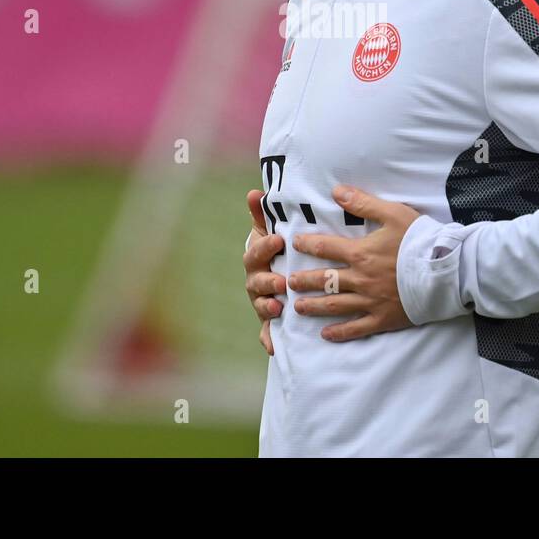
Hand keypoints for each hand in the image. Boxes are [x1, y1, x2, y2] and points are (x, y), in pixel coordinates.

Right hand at [243, 189, 284, 355]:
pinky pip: (266, 331)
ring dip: (268, 307)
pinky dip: (268, 339)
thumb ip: (264, 214)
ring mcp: (261, 300)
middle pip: (256, 281)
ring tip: (280, 307)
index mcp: (257, 257)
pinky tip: (273, 346)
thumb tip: (254, 192)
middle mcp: (256, 280)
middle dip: (268, 281)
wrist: (284, 275)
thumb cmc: (279, 249)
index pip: (256, 251)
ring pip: (261, 305)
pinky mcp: (269, 320)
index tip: (279, 239)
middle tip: (282, 281)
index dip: (265, 246)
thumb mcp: (273, 230)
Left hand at [287, 184, 419, 341]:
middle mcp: (360, 279)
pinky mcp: (383, 318)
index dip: (308, 244)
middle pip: (324, 280)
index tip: (295, 244)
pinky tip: (326, 335)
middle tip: (288, 282)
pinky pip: (357, 328)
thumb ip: (363, 203)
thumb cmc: (421, 240)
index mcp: (360, 253)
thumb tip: (337, 191)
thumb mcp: (393, 213)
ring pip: (334, 305)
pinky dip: (340, 332)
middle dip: (303, 281)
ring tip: (298, 307)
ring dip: (314, 306)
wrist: (446, 271)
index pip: (325, 247)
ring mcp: (370, 301)